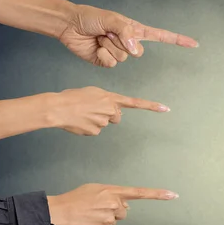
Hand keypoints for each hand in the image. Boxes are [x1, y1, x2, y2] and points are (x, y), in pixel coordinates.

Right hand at [46, 86, 167, 135]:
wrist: (58, 107)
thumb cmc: (73, 97)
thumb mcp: (93, 92)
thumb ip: (107, 100)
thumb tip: (113, 112)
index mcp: (111, 98)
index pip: (135, 103)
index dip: (151, 106)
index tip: (165, 109)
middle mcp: (111, 110)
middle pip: (117, 116)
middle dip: (109, 114)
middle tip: (93, 109)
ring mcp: (104, 122)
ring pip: (105, 123)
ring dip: (97, 120)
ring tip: (83, 114)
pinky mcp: (96, 132)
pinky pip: (96, 131)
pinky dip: (89, 128)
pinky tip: (80, 122)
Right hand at [47, 183, 178, 224]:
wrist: (58, 213)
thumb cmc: (75, 199)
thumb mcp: (95, 189)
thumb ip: (113, 194)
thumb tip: (126, 206)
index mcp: (113, 191)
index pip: (139, 192)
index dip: (158, 194)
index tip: (174, 195)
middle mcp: (115, 204)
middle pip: (124, 211)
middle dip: (114, 210)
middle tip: (96, 209)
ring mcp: (110, 219)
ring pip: (115, 222)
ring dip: (105, 220)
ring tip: (89, 216)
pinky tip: (88, 224)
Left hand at [58, 4, 197, 67]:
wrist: (70, 26)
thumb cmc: (90, 17)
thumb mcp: (112, 19)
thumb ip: (127, 33)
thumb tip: (136, 50)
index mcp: (134, 30)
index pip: (161, 36)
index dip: (177, 40)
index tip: (194, 44)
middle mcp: (129, 42)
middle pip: (138, 53)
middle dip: (122, 42)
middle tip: (108, 33)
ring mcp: (118, 53)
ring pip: (123, 58)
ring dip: (109, 47)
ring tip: (99, 37)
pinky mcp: (107, 62)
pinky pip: (111, 64)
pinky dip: (102, 55)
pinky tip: (95, 47)